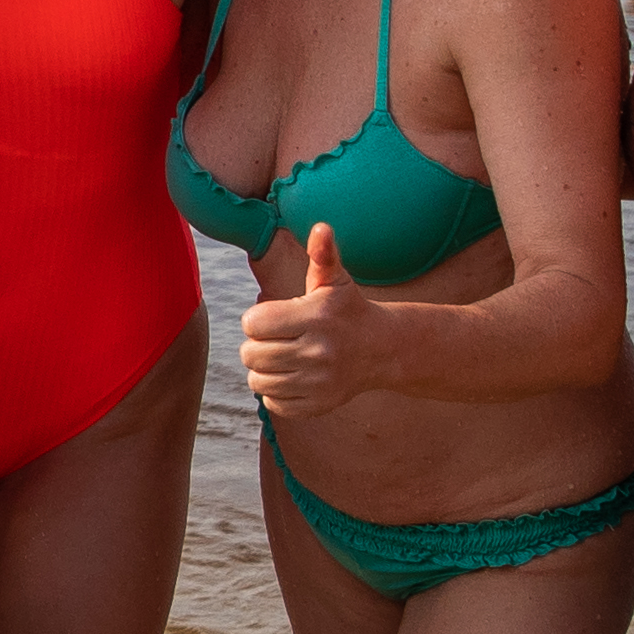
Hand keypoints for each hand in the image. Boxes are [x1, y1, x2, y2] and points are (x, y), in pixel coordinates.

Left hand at [236, 224, 396, 420]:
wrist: (382, 348)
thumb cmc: (347, 309)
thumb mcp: (335, 280)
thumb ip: (322, 254)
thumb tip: (321, 228)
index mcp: (315, 317)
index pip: (253, 324)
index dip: (256, 319)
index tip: (271, 317)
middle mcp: (318, 351)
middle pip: (251, 355)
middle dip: (255, 345)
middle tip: (273, 339)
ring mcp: (319, 382)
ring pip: (258, 382)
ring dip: (262, 370)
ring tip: (279, 357)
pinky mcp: (318, 404)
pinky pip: (274, 404)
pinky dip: (275, 392)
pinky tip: (291, 376)